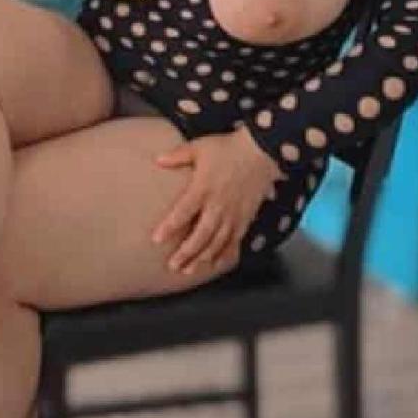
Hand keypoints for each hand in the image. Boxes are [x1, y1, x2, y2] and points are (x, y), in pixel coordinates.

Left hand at [152, 126, 283, 275]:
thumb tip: (157, 160)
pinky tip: (215, 263)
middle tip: (173, 265)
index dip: (169, 227)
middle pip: (200, 236)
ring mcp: (233, 215)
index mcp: (203, 189)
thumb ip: (178, 156)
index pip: (183, 212)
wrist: (261, 152)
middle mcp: (218, 206)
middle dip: (186, 253)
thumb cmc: (229, 149)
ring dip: (202, 258)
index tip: (156, 240)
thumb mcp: (200, 147)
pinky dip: (225, 254)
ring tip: (189, 269)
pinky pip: (234, 242)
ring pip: (217, 243)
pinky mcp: (245, 219)